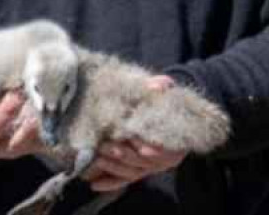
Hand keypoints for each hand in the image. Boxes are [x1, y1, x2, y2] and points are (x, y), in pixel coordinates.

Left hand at [83, 75, 187, 191]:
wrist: (167, 120)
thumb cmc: (164, 105)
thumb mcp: (167, 94)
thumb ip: (162, 88)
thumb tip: (157, 85)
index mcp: (174, 142)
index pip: (162, 150)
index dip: (150, 148)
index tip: (138, 145)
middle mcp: (163, 160)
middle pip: (142, 162)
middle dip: (123, 155)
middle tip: (104, 147)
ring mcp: (149, 168)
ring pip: (131, 172)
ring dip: (113, 168)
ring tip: (96, 160)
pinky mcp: (136, 172)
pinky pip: (124, 180)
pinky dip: (110, 182)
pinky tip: (94, 183)